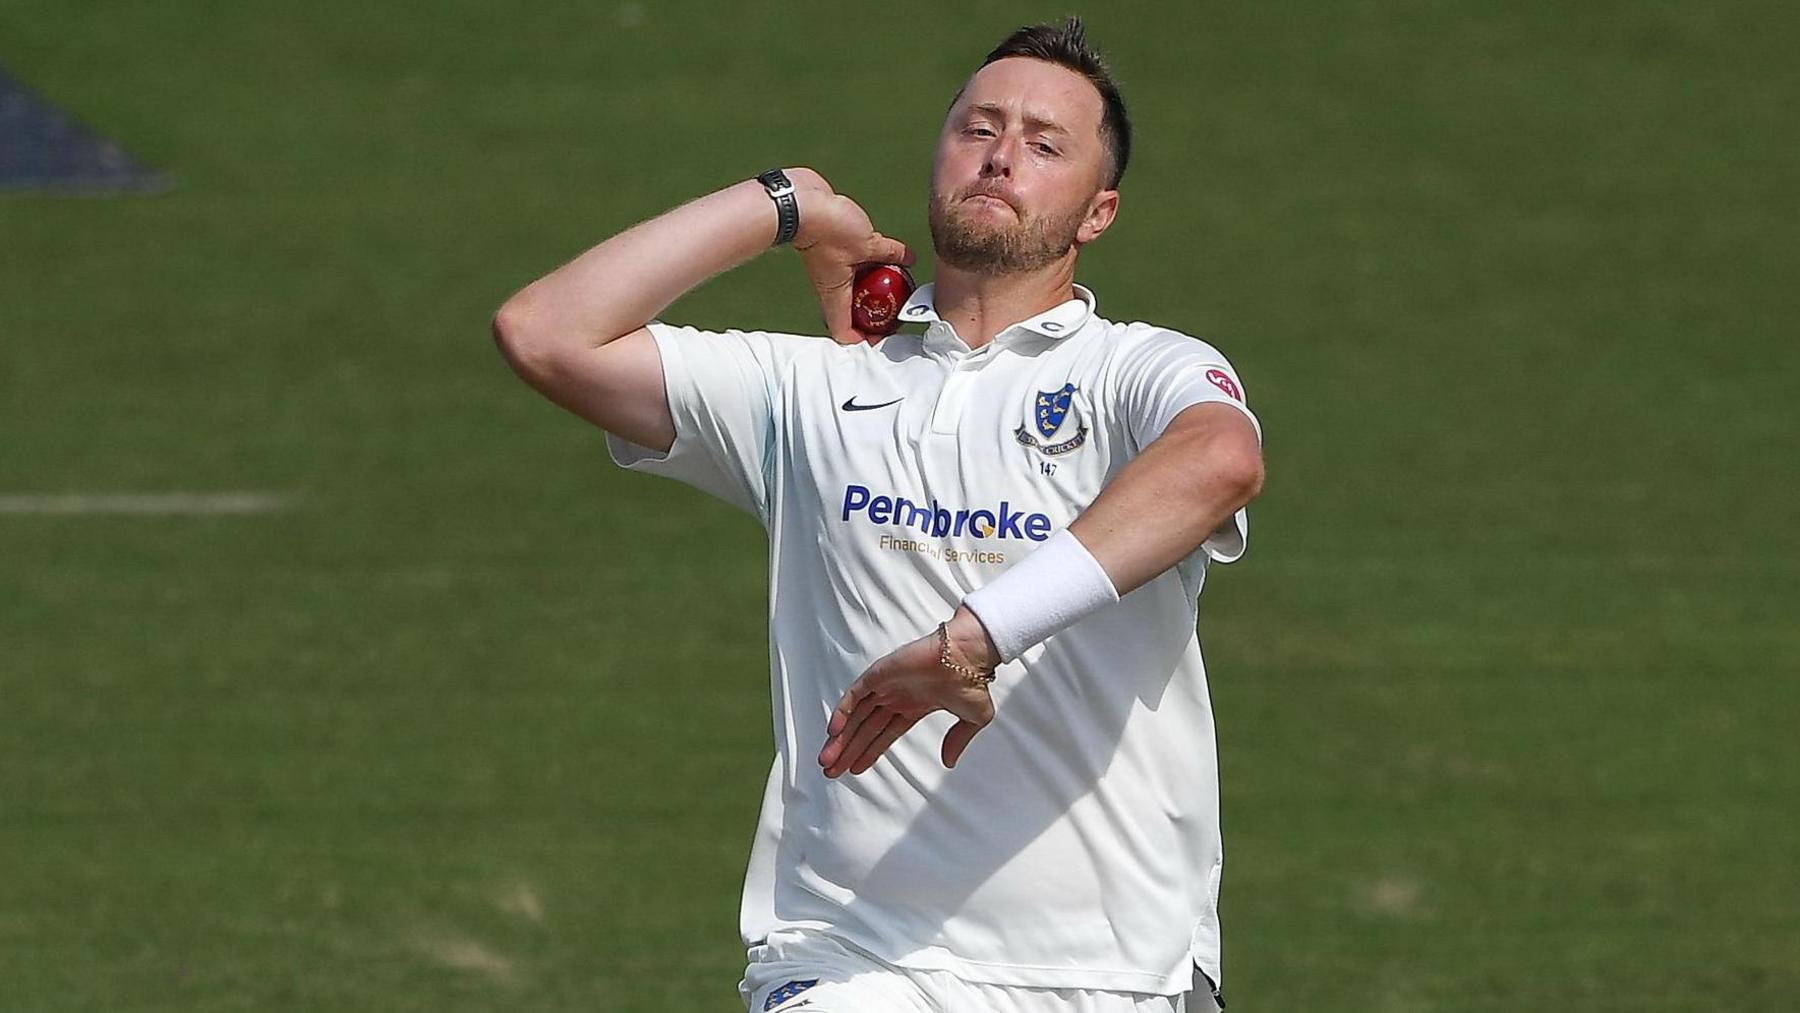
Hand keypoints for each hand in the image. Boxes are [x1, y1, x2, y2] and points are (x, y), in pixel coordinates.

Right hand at [787, 169, 915, 344]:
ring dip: (877, 286)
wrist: (800, 202)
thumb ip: (891, 253)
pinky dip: (872, 262)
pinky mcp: (835, 249)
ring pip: (858, 287)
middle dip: (877, 312)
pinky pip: (857, 263)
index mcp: (835, 295)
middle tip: (899, 305)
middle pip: (854, 312)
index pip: (845, 333)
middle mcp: (833, 286)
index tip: (885, 333)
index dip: (865, 339)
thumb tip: (909, 260)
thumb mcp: (868, 244)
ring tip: (899, 280)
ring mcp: (834, 268)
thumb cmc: (826, 229)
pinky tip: (888, 252)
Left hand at [818, 609, 1000, 777]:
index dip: (869, 752)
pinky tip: (833, 732)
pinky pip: (854, 695)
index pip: (884, 734)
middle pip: (865, 729)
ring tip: (827, 761)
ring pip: (856, 716)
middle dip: (848, 751)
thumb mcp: (972, 719)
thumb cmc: (973, 681)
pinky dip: (841, 712)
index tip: (854, 769)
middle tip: (831, 771)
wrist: (969, 656)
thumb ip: (957, 741)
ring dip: (841, 738)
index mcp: (914, 706)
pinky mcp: (879, 674)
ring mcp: (886, 685)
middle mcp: (896, 697)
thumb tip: (948, 762)